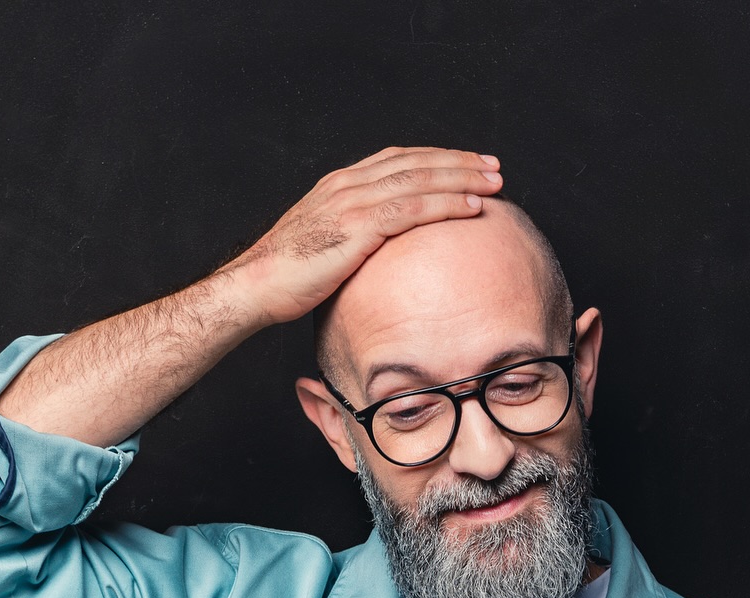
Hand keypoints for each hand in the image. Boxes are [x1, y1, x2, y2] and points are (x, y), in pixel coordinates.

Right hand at [229, 146, 502, 326]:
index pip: (398, 160)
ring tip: (493, 183)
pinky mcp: (357, 226)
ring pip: (420, 179)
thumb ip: (350, 240)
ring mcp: (352, 202)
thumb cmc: (284, 278)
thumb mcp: (322, 247)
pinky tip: (472, 208)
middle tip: (493, 167)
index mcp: (340, 185)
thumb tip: (374, 257)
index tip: (466, 164)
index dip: (435, 160)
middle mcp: (348, 184)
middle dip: (458, 162)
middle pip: (415, 162)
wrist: (256, 285)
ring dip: (462, 179)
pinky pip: (412, 209)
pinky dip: (446, 205)